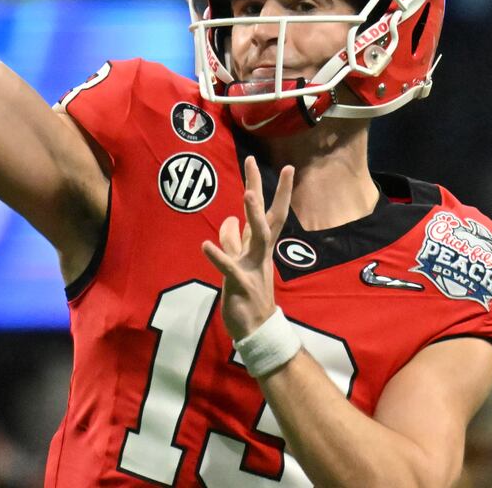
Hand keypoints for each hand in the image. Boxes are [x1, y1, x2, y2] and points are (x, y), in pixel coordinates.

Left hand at [202, 158, 294, 341]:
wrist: (256, 330)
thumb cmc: (248, 295)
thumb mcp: (240, 262)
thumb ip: (234, 240)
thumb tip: (229, 218)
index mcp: (260, 247)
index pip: (269, 212)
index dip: (276, 189)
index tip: (286, 165)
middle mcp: (260, 253)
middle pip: (267, 215)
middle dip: (261, 188)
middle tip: (254, 162)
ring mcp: (254, 267)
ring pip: (257, 237)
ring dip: (253, 214)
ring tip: (247, 193)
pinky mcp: (241, 284)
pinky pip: (230, 268)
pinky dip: (218, 255)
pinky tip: (205, 245)